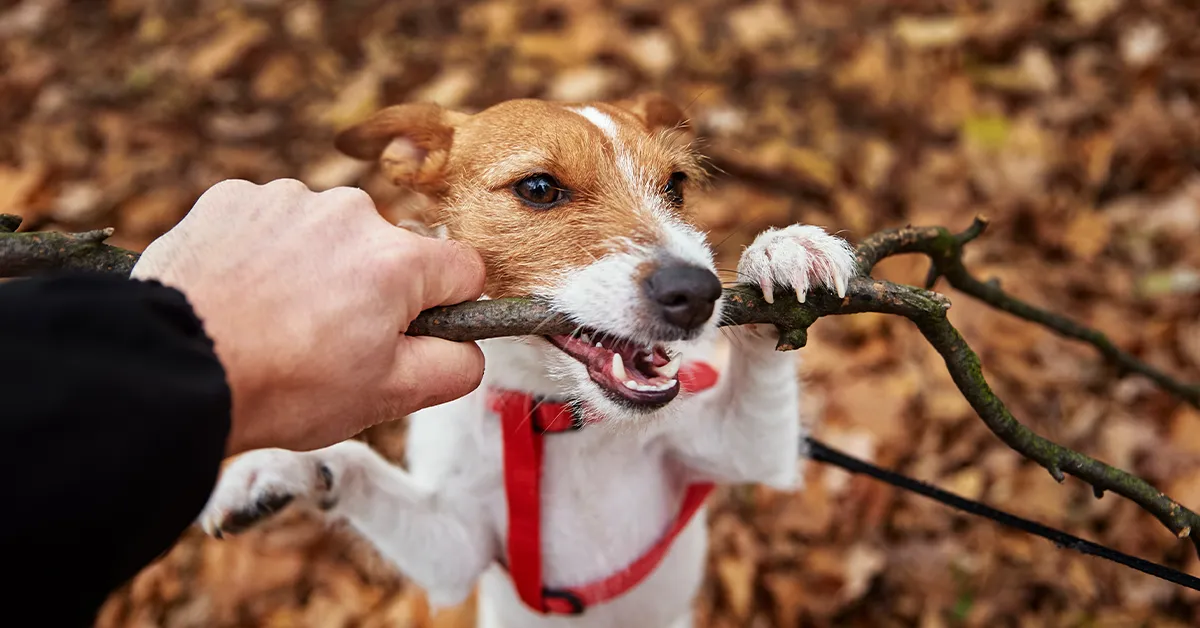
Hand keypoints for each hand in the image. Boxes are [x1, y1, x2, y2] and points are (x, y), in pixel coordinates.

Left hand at [131, 179, 485, 454]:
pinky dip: (266, 253)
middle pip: (391, 251)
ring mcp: (288, 199)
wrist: (175, 369)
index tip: (410, 336)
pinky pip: (273, 222)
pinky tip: (243, 295)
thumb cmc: (283, 386)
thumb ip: (454, 368)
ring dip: (317, 269)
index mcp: (398, 261)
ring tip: (276, 321)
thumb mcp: (388, 396)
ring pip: (330, 235)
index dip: (446, 309)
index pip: (464, 270)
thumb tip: (471, 349)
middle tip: (329, 343)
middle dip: (373, 291)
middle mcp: (350, 213)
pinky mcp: (233, 199)